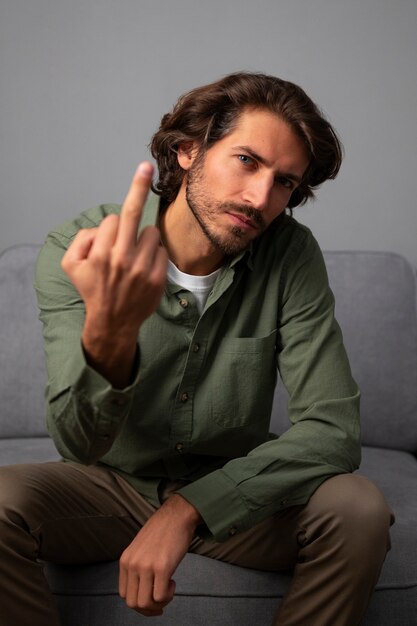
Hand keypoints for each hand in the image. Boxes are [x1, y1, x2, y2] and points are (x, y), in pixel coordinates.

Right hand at [61, 162, 167, 386]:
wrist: (113, 322)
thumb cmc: (92, 290)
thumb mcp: (71, 266)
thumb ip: (80, 239)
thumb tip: (101, 228)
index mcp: (100, 253)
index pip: (113, 220)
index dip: (112, 227)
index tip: (114, 231)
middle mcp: (121, 258)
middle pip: (131, 213)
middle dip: (137, 186)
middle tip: (145, 166)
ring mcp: (141, 268)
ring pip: (150, 233)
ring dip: (143, 240)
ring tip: (134, 259)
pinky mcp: (157, 277)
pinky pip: (160, 250)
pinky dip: (153, 255)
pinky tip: (144, 269)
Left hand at [119, 495, 201, 615]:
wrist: (177, 515)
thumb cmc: (162, 531)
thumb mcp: (140, 548)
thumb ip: (137, 566)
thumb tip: (141, 589)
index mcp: (125, 560)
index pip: (124, 595)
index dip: (138, 602)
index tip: (151, 599)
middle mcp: (132, 564)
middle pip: (133, 603)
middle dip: (148, 609)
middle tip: (161, 601)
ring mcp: (146, 566)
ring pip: (145, 603)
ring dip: (159, 604)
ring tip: (168, 590)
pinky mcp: (162, 567)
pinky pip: (160, 596)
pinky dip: (167, 596)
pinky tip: (172, 582)